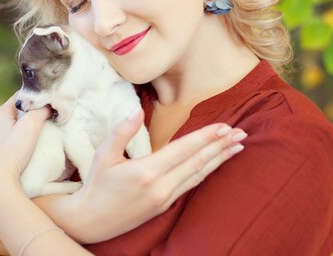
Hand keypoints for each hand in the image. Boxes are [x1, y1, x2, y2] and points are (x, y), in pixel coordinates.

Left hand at [0, 92, 50, 204]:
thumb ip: (41, 110)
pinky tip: (17, 152)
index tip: (47, 105)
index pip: (20, 96)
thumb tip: (48, 104)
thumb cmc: (12, 152)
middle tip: (43, 122)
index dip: (35, 98)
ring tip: (32, 139)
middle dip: (28, 115)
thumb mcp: (31, 126)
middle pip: (14, 112)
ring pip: (7, 127)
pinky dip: (11, 143)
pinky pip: (1, 142)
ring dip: (19, 130)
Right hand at [36, 108, 245, 242]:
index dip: (205, 137)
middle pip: (197, 162)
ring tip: (238, 147)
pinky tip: (216, 163)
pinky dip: (207, 171)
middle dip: (221, 146)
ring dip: (220, 159)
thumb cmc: (95, 185)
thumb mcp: (103, 155)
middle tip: (241, 133)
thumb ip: (122, 131)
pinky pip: (191, 185)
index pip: (183, 150)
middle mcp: (160, 187)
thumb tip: (136, 110)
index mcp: (146, 172)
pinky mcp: (164, 205)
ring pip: (198, 175)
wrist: (90, 221)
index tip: (224, 126)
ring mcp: (164, 198)